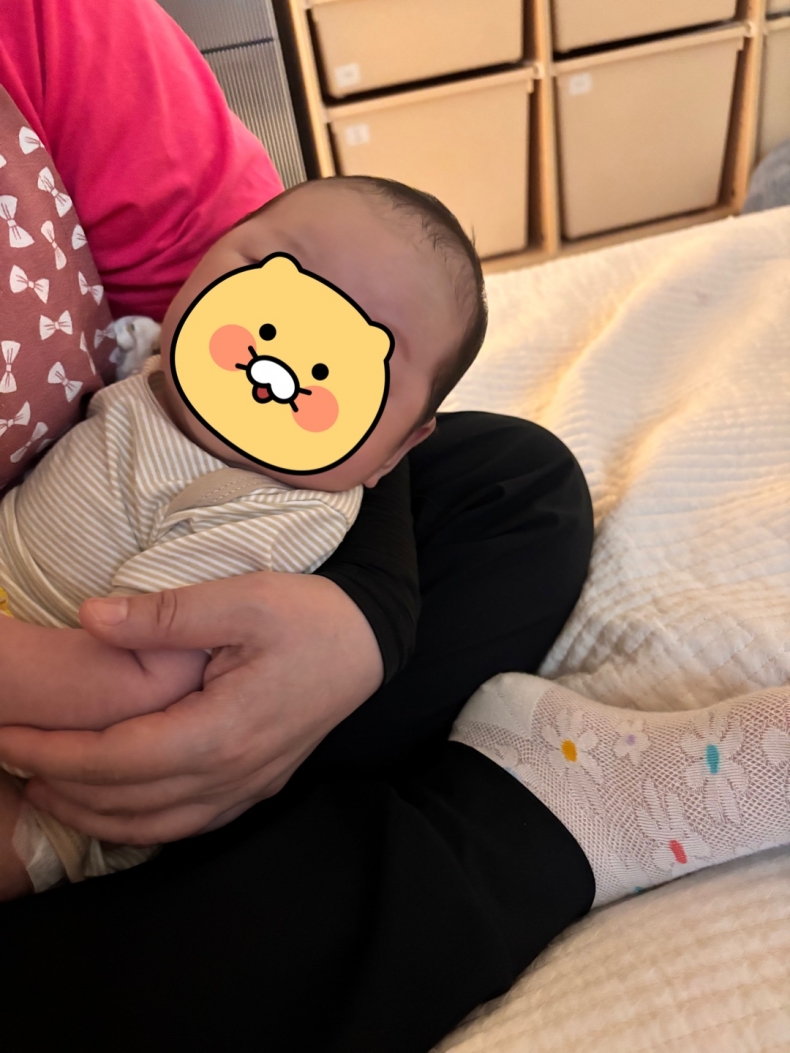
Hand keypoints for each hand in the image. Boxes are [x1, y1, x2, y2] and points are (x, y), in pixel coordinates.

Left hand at [0, 572, 382, 843]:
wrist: (367, 642)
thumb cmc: (309, 616)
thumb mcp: (243, 599)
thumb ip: (166, 614)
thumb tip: (90, 618)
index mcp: (224, 730)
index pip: (119, 760)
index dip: (56, 754)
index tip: (11, 736)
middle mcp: (233, 773)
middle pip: (128, 803)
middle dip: (60, 788)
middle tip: (13, 759)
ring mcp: (247, 787)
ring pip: (154, 825)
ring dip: (93, 814)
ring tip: (47, 789)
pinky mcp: (256, 786)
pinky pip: (186, 825)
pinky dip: (138, 824)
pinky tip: (115, 806)